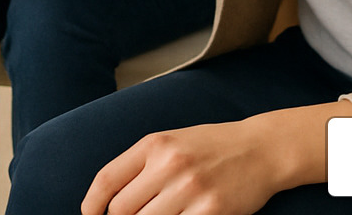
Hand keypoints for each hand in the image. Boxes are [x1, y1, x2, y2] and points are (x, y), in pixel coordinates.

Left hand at [81, 119, 284, 214]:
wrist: (261, 149)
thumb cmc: (212, 147)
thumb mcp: (171, 143)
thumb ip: (140, 165)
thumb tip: (109, 200)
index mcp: (154, 144)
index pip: (107, 180)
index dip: (91, 205)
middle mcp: (169, 165)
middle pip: (122, 209)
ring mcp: (190, 189)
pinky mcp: (212, 210)